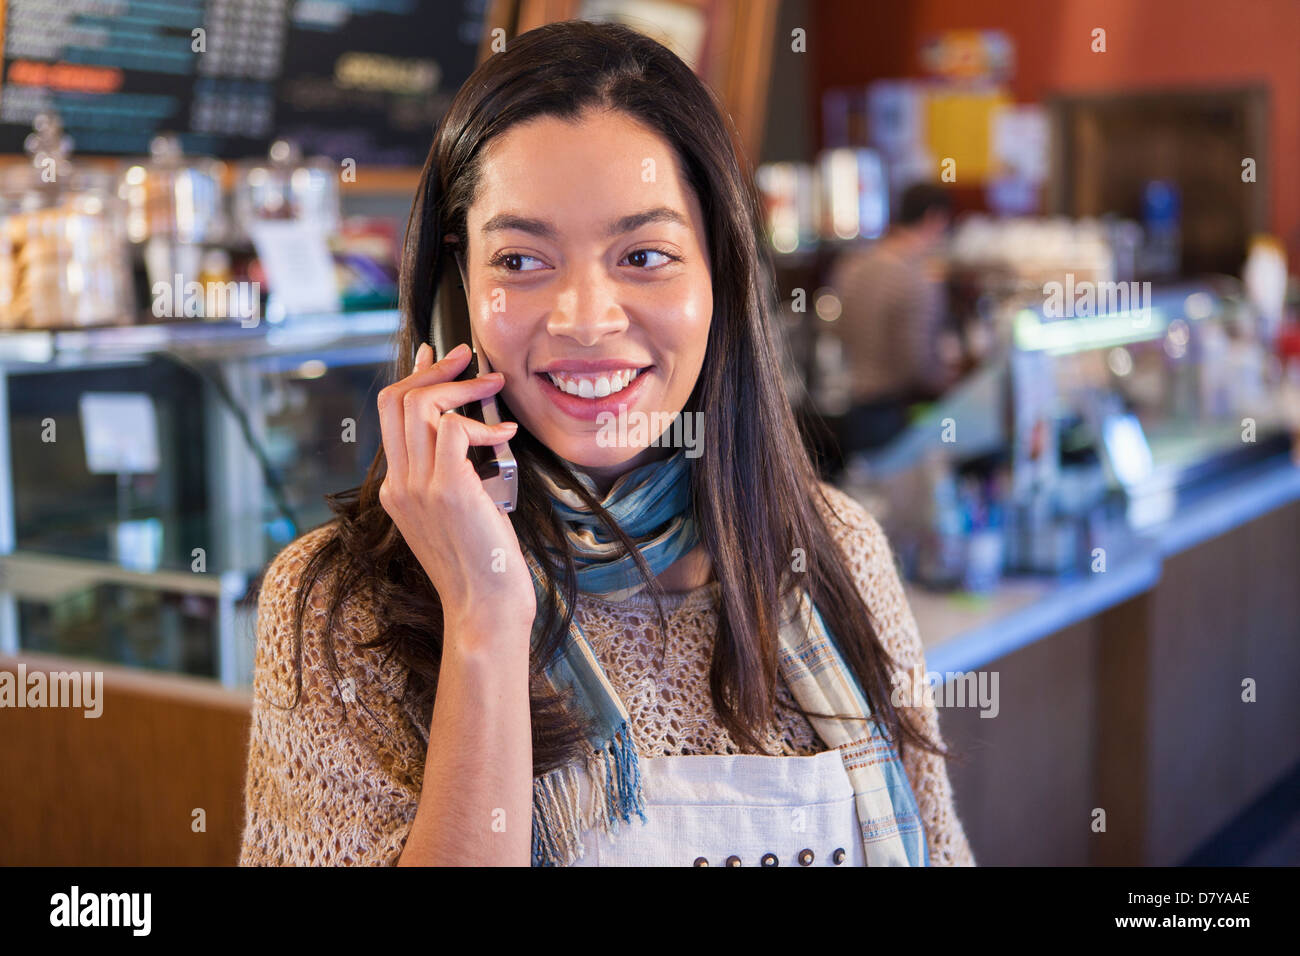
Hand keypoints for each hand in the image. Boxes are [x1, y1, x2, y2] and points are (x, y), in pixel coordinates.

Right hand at [377, 343, 535, 646]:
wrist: (485, 608)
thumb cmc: (483, 565)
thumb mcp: (460, 513)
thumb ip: (454, 476)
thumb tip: (473, 432)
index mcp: (396, 490)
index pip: (390, 417)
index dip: (414, 378)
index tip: (436, 356)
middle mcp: (399, 485)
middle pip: (397, 400)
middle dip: (436, 369)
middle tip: (469, 357)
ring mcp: (419, 487)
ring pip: (422, 406)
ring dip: (464, 388)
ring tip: (495, 389)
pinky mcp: (448, 489)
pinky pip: (456, 430)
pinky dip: (485, 425)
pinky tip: (506, 437)